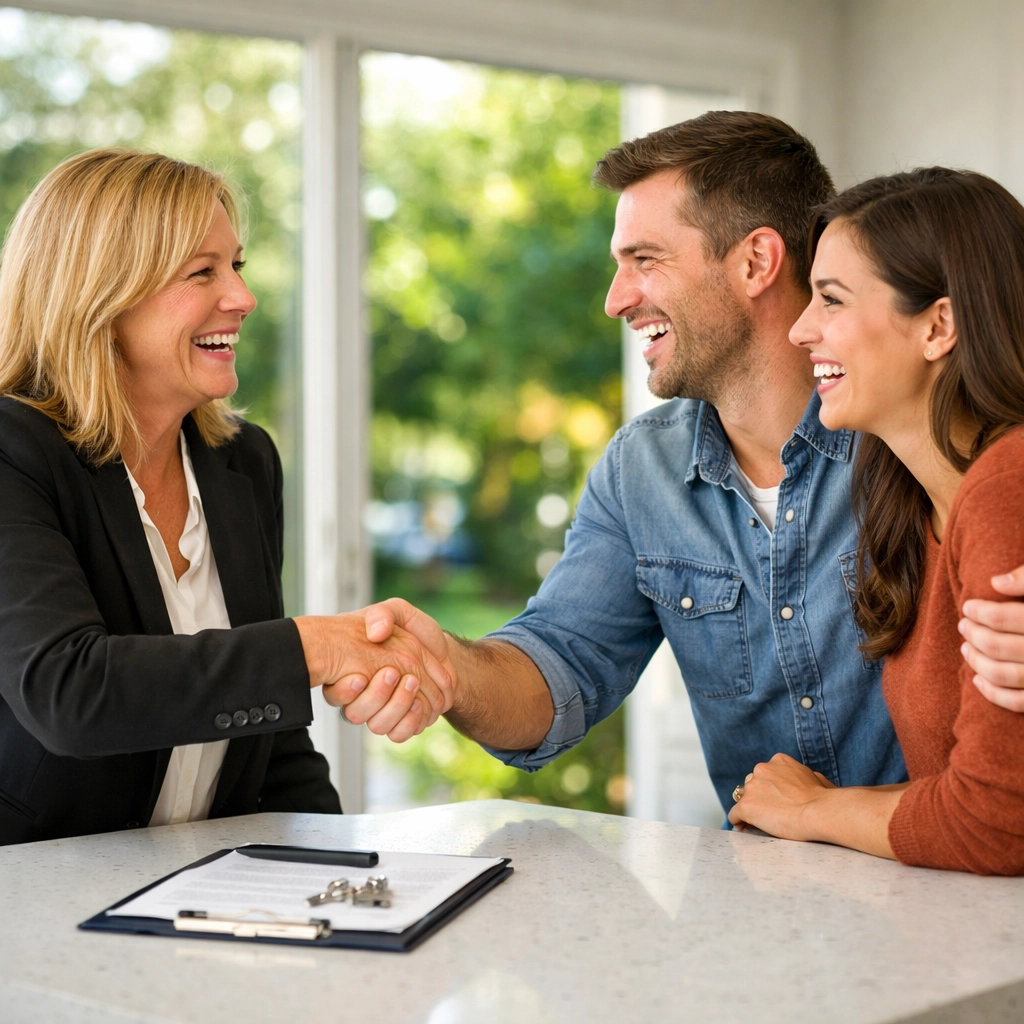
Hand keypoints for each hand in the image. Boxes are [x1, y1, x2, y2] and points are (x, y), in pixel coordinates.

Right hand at [322, 600, 455, 742]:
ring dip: (396, 705)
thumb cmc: (411, 630)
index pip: (336, 693)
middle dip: (376, 695)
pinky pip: (398, 734)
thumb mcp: (395, 611)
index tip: (362, 676)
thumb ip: (382, 615)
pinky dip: (410, 721)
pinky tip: (419, 703)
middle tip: (394, 672)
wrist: (437, 647)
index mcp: (352, 670)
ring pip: (378, 726)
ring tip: (411, 683)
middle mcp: (363, 694)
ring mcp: (381, 710)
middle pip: (356, 714)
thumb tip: (375, 634)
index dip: (347, 690)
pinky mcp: (401, 721)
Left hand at [728, 753, 833, 839]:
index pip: (765, 774)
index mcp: (778, 761)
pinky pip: (735, 814)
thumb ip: (802, 777)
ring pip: (744, 798)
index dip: (768, 788)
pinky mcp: (747, 806)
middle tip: (769, 812)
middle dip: (759, 796)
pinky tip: (744, 828)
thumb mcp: (816, 777)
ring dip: (750, 808)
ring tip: (758, 823)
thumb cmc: (824, 798)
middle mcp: (762, 769)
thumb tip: (807, 782)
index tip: (774, 800)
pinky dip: (739, 822)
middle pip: (753, 784)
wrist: (819, 811)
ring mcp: (752, 787)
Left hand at [959, 564, 1023, 712]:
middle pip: (1000, 646)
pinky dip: (994, 694)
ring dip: (978, 662)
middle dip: (974, 635)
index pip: (1005, 618)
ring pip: (1006, 674)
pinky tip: (977, 679)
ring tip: (965, 647)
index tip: (968, 606)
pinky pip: (1019, 702)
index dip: (980, 612)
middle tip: (963, 625)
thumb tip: (997, 583)